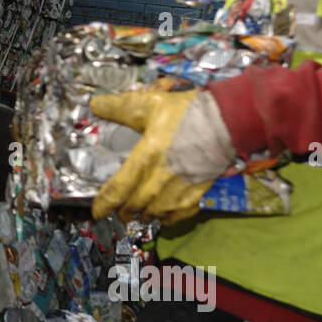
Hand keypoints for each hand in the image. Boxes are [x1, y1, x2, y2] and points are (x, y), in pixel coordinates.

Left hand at [90, 88, 236, 223]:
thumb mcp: (150, 103)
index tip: (96, 211)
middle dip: (122, 209)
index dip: (103, 205)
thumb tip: (95, 104)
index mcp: (146, 158)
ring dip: (142, 213)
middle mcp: (160, 181)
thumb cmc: (187, 113)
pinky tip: (162, 211)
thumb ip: (119, 106)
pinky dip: (165, 217)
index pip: (117, 191)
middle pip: (133, 206)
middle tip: (117, 207)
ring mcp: (179, 192)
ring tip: (137, 208)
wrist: (226, 122)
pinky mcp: (196, 195)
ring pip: (153, 214)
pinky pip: (175, 217)